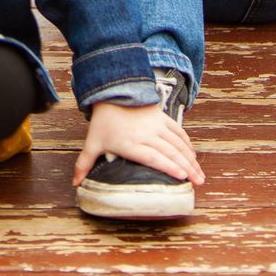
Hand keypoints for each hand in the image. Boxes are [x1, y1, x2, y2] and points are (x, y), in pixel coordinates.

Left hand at [73, 101, 203, 187]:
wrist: (112, 91)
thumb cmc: (103, 121)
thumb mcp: (92, 143)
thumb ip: (84, 164)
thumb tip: (75, 184)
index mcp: (130, 143)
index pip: (153, 157)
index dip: (168, 167)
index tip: (181, 177)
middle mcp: (146, 134)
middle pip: (170, 152)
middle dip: (187, 168)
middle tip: (198, 182)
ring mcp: (156, 125)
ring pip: (178, 143)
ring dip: (191, 159)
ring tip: (200, 174)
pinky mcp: (162, 117)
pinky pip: (178, 131)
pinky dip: (187, 144)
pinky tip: (193, 155)